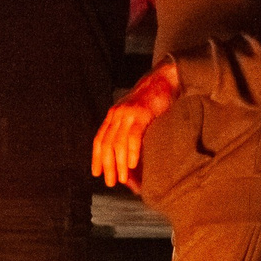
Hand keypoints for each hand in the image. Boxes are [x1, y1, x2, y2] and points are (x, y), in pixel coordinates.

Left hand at [92, 60, 181, 189]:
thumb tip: (128, 155)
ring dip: (119, 163)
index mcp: (113, 116)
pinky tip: (133, 164)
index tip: (97, 173)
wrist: (164, 79)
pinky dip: (132, 151)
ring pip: (118, 142)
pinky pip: (133, 135)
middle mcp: (117, 114)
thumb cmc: (153, 101)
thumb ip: (128, 130)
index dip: (96, 158)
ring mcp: (128, 113)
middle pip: (106, 144)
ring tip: (122, 179)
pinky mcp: (141, 113)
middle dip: (107, 165)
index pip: (99, 140)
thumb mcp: (135, 114)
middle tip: (110, 182)